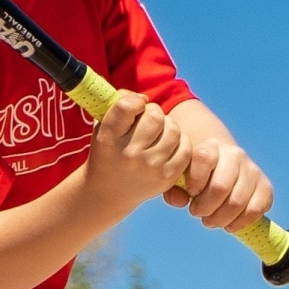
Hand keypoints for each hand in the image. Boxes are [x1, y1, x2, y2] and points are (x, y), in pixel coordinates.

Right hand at [84, 92, 189, 213]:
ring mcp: (150, 167)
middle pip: (155, 116)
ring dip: (168, 126)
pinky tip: (168, 146)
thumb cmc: (109, 151)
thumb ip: (118, 105)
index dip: (136, 101)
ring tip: (158, 133)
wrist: (109, 191)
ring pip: (173, 129)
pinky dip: (180, 142)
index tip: (136, 106)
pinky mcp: (166, 177)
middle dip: (154, 113)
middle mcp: (129, 155)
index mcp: (108, 139)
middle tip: (148, 121)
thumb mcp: (103, 127)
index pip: (127, 106)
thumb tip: (143, 97)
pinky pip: (186, 148)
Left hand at [167, 136, 273, 232]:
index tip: (191, 194)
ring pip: (237, 202)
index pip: (203, 158)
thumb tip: (181, 201)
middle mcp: (235, 154)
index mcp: (212, 147)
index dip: (195, 181)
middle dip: (205, 208)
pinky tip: (229, 225)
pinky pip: (255, 210)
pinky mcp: (265, 186)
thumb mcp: (179, 178)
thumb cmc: (196, 177)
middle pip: (220, 187)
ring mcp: (252, 170)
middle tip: (197, 213)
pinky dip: (240, 223)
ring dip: (220, 219)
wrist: (222, 170)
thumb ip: (173, 189)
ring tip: (211, 220)